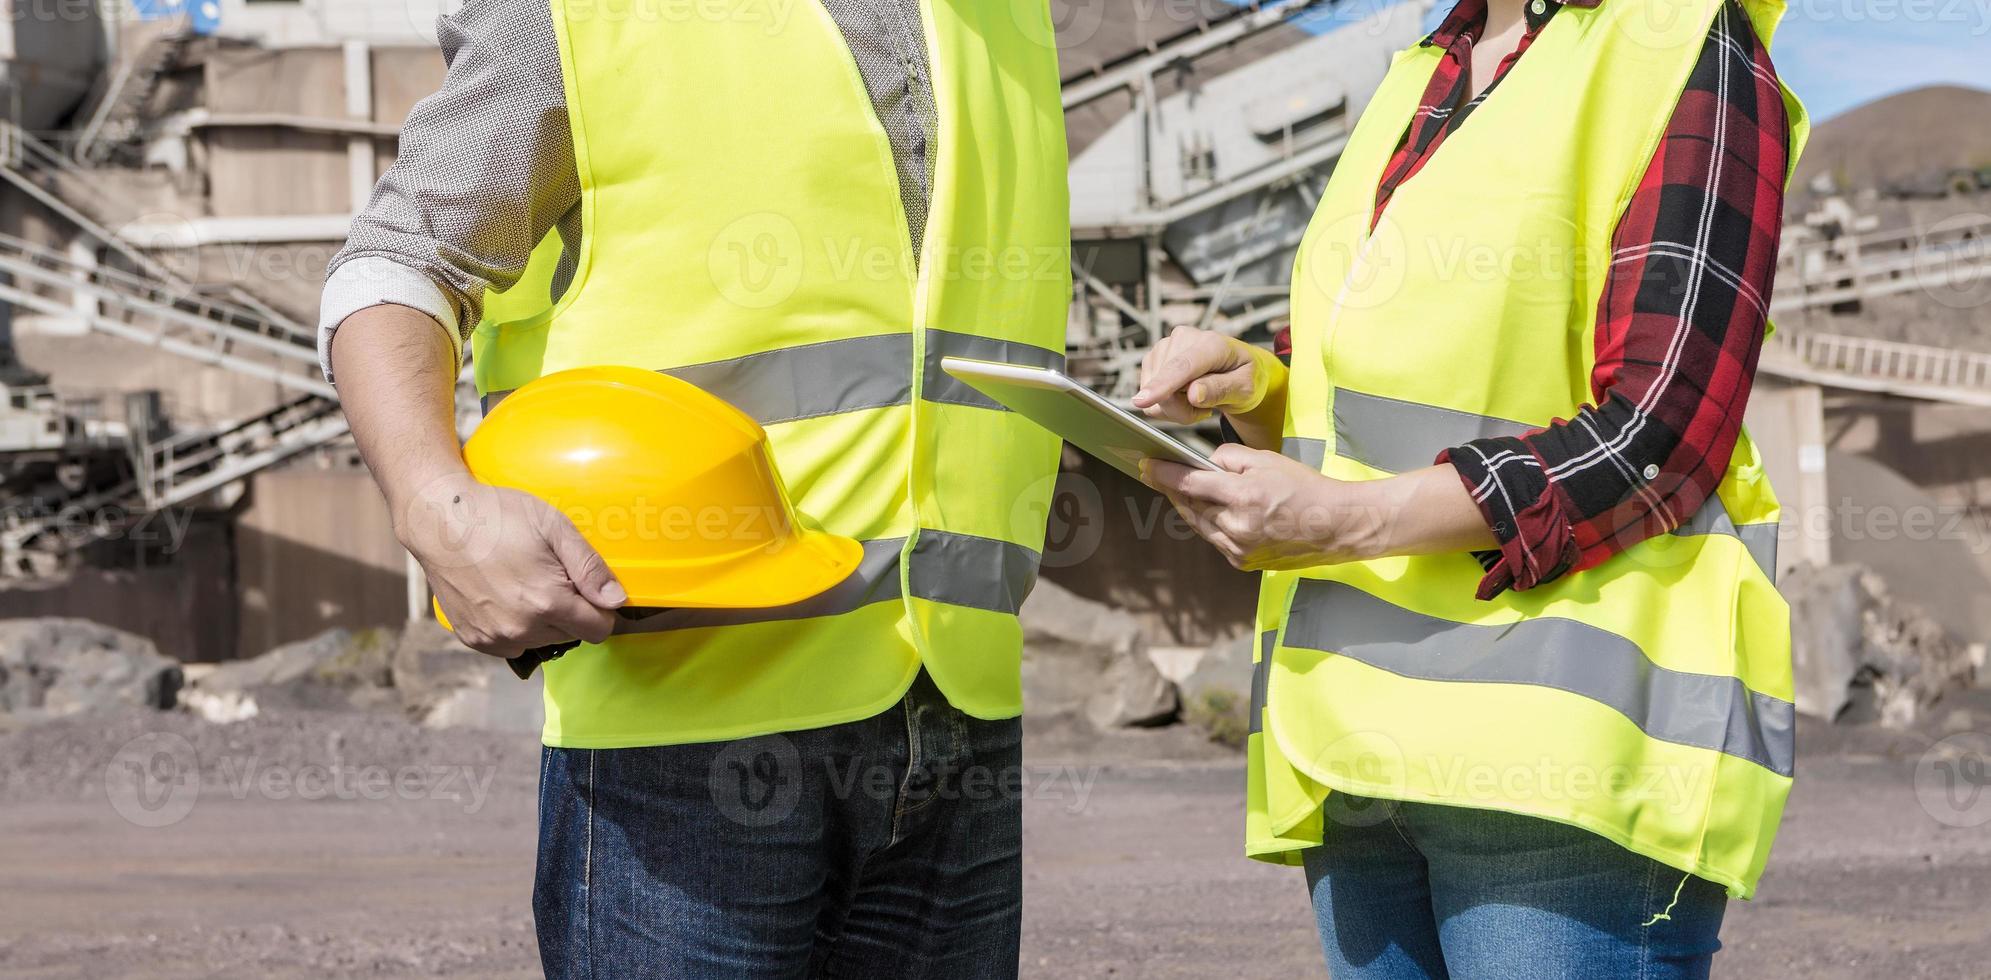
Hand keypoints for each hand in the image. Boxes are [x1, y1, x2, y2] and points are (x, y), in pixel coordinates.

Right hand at [397, 473, 625, 657]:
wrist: (439, 521)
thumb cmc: (499, 516)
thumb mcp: (554, 527)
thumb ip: (590, 567)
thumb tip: (617, 600)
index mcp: (547, 603)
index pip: (598, 630)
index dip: (599, 608)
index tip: (586, 587)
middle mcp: (520, 629)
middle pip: (571, 635)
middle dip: (569, 611)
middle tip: (549, 575)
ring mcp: (494, 638)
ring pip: (541, 641)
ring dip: (542, 621)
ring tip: (523, 583)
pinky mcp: (473, 639)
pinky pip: (511, 645)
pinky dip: (515, 628)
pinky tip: (504, 596)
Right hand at [1132, 326, 1276, 424]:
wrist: (1236, 370)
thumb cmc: (1243, 376)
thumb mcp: (1244, 388)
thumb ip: (1220, 389)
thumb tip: (1193, 394)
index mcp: (1211, 343)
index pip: (1183, 366)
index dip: (1163, 384)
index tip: (1143, 401)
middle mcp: (1184, 338)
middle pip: (1166, 387)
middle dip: (1182, 409)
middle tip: (1207, 408)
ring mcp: (1165, 347)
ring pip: (1154, 394)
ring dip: (1175, 408)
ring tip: (1198, 399)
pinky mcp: (1153, 359)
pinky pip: (1149, 396)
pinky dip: (1166, 404)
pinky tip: (1183, 396)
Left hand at [1144, 445, 1386, 571]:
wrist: (1336, 526)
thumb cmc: (1304, 488)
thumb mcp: (1267, 459)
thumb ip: (1229, 458)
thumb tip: (1203, 464)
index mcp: (1244, 496)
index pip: (1191, 483)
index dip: (1164, 474)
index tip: (1146, 465)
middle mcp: (1237, 527)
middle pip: (1190, 505)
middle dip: (1173, 489)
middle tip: (1157, 474)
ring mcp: (1239, 549)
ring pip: (1199, 525)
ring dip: (1188, 507)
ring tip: (1177, 490)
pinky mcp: (1243, 562)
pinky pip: (1215, 539)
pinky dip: (1209, 524)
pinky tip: (1206, 510)